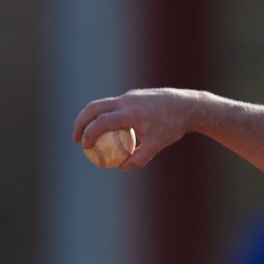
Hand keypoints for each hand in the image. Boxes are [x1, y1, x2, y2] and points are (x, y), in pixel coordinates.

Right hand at [72, 88, 201, 170]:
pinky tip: (109, 130)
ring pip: (102, 104)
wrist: (187, 106)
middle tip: (76, 139)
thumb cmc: (173, 127)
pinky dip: (105, 115)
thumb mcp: (157, 145)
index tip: (84, 147)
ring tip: (88, 134)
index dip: (89, 134)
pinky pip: (114, 105)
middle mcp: (125, 101)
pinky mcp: (132, 95)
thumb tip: (122, 168)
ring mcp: (128, 96)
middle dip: (80, 123)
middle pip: (93, 108)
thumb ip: (139, 158)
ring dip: (91, 118)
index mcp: (130, 113)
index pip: (101, 122)